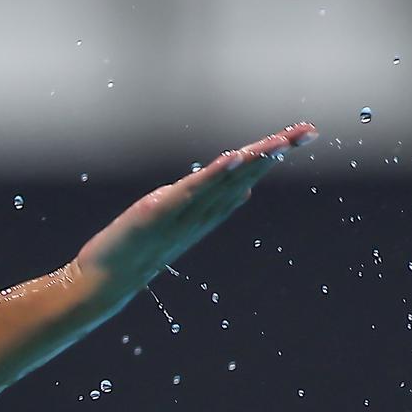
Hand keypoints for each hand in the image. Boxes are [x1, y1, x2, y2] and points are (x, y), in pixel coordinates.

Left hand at [68, 122, 316, 303]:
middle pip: (244, 177)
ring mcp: (182, 215)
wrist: (104, 280)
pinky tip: (235, 156)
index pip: (248, 177)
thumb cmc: (138, 251)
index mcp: (208, 213)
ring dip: (253, 161)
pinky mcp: (158, 213)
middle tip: (308, 131)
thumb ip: (210, 206)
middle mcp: (201, 214)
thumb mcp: (179, 225)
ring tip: (280, 141)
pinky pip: (192, 192)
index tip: (304, 133)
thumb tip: (244, 192)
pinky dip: (215, 174)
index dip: (275, 156)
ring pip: (224, 183)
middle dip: (276, 153)